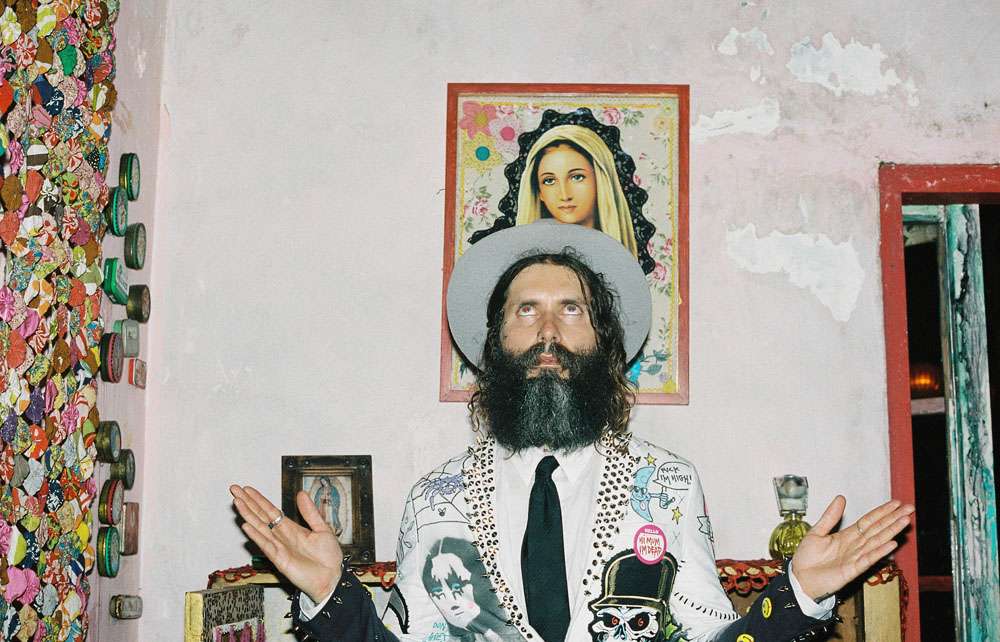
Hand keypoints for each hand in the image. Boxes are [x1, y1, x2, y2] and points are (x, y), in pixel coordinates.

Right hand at [230, 485, 343, 603]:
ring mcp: (278, 547)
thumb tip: (301, 494)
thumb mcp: (322, 528)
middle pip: (261, 516)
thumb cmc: (328, 557)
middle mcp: (281, 536)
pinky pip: (266, 544)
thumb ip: (310, 512)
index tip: (247, 489)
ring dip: (248, 514)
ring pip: (259, 527)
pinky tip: (247, 525)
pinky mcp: (279, 559)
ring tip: (237, 502)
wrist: (332, 578)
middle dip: (247, 503)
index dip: (259, 500)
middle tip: (234, 490)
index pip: (270, 511)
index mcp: (291, 528)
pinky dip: (256, 535)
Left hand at [791, 496, 913, 599]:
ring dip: (891, 531)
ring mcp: (855, 557)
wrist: (800, 578)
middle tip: (909, 508)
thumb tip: (841, 498)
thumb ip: (830, 516)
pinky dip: (880, 551)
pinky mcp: (852, 570)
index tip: (896, 503)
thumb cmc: (807, 558)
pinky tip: (892, 543)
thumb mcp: (817, 532)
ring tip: (904, 521)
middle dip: (893, 519)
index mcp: (847, 536)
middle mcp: (854, 546)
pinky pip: (868, 559)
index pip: (869, 521)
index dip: (882, 512)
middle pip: (877, 529)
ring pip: (877, 542)